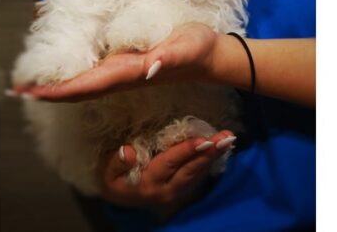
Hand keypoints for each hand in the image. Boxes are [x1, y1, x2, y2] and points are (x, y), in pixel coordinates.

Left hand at [12, 22, 219, 101]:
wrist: (209, 59)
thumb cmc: (199, 49)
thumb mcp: (189, 47)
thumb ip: (171, 57)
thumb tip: (150, 68)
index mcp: (131, 71)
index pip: (88, 83)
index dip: (59, 89)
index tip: (32, 91)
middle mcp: (122, 76)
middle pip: (79, 89)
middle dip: (48, 92)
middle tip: (16, 90)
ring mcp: (123, 74)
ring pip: (83, 85)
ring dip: (55, 88)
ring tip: (29, 86)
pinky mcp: (126, 68)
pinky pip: (92, 78)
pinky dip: (70, 79)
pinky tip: (59, 76)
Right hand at [100, 130, 235, 207]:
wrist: (118, 199)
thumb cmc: (114, 179)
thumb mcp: (108, 172)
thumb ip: (117, 162)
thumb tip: (129, 151)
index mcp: (148, 183)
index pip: (170, 163)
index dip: (186, 151)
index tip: (203, 140)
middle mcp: (166, 190)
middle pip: (191, 169)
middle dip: (210, 153)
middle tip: (227, 137)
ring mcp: (176, 191)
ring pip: (197, 172)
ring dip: (214, 155)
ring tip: (229, 140)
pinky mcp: (181, 189)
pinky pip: (198, 174)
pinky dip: (210, 161)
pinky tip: (220, 149)